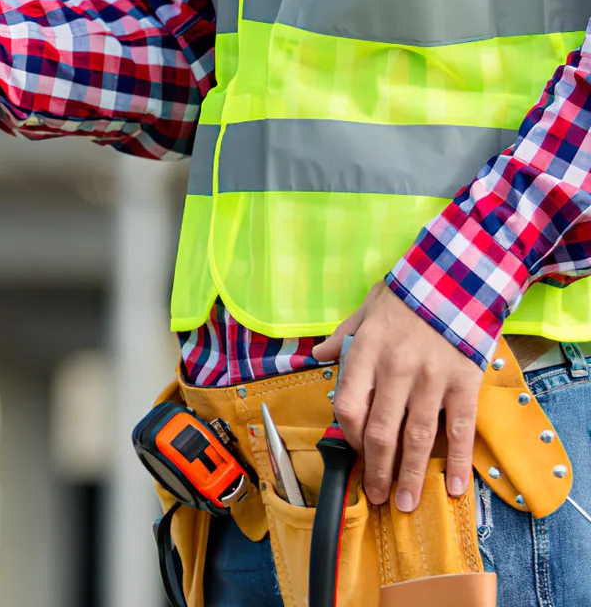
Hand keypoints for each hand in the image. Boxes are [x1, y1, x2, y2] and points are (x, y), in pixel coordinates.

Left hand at [315, 281, 482, 509]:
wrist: (456, 279)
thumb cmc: (407, 296)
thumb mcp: (366, 310)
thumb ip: (344, 337)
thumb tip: (318, 354)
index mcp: (367, 351)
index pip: (349, 405)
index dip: (349, 436)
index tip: (353, 452)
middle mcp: (396, 369)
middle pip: (381, 431)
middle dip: (376, 469)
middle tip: (375, 496)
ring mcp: (431, 380)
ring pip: (418, 439)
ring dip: (409, 476)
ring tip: (405, 503)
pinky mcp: (463, 385)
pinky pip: (459, 431)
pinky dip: (457, 463)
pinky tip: (451, 488)